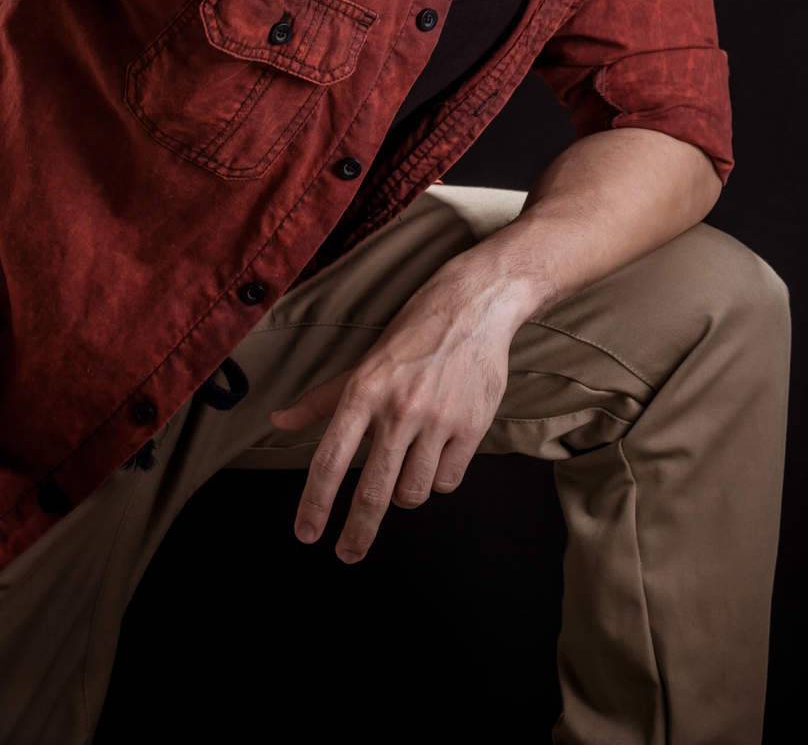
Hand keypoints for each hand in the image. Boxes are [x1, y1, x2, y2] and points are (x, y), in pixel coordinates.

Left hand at [268, 264, 516, 563]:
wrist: (473, 306)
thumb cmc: (412, 335)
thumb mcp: (363, 363)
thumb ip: (322, 399)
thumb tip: (278, 420)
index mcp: (364, 390)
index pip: (330, 459)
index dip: (315, 504)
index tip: (307, 535)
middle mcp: (398, 408)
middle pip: (372, 492)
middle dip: (356, 533)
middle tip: (347, 554)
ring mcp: (437, 419)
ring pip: (412, 492)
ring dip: (405, 493)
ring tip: (405, 471)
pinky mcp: (472, 426)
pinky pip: (446, 481)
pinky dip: (438, 478)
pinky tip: (437, 455)